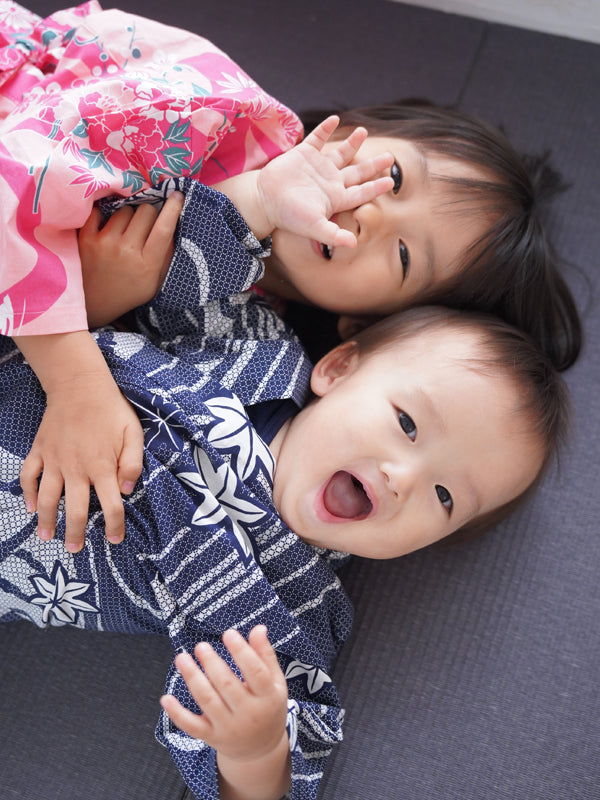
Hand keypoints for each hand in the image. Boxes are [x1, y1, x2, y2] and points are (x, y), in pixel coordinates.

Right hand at [17, 332, 143, 551]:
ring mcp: (54, 461)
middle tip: (74, 550)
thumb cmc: (111, 410)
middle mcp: (76, 468)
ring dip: (46, 521)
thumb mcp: (133, 433)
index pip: (111, 505)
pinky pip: (28, 476)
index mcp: (102, 467)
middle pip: (74, 510)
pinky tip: (29, 507)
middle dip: (74, 533)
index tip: (115, 539)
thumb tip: (127, 491)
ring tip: (47, 538)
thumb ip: (133, 464)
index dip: (114, 525)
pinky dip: (26, 493)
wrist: (80, 385)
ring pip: (46, 498)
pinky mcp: (39, 451)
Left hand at [79, 192, 183, 326]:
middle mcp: (127, 251)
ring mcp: (105, 244)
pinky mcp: (86, 239)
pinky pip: (99, 211)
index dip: (173, 209)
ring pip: (124, 210)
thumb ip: (167, 256)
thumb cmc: (129, 291)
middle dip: (149, 213)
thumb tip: (174, 224)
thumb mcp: (155, 281)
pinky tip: (107, 225)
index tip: (177, 196)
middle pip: (145, 211)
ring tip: (124, 230)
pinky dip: (104, 215)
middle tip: (145, 224)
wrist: (93, 304)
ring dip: (128, 216)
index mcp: (148, 264)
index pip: (164, 229)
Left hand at [161, 626, 290, 799]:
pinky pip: (192, 726)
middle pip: (227, 685)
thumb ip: (265, 655)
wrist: (260, 750)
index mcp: (268, 697)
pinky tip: (165, 698)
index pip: (255, 672)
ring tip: (182, 658)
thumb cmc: (267, 706)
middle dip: (212, 664)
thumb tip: (258, 628)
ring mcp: (228, 727)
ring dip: (192, 678)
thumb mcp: (275, 682)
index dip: (242, 652)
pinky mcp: (211, 736)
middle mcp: (248, 714)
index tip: (228, 633)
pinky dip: (177, 714)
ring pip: (207, 701)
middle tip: (201, 646)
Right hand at [257, 115, 393, 246]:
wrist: (264, 201)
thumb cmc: (289, 216)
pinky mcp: (303, 154)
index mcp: (335, 198)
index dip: (376, 187)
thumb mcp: (314, 227)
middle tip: (390, 157)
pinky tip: (334, 118)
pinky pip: (317, 139)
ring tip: (363, 131)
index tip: (391, 182)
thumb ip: (333, 235)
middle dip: (373, 165)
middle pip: (357, 172)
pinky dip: (325, 128)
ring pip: (340, 153)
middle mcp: (329, 181)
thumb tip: (353, 244)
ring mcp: (317, 167)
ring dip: (353, 143)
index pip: (361, 192)